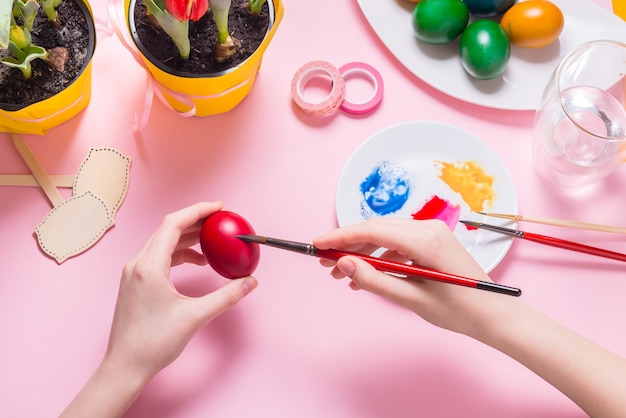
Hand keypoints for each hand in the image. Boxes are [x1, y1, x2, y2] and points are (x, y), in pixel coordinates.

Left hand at [107, 201, 257, 379]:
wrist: (125, 366)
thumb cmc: (153, 343)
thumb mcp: (196, 317)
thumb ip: (226, 296)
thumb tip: (250, 282)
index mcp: (149, 266)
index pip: (173, 224)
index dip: (198, 211)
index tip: (219, 207)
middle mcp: (137, 264)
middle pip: (167, 229)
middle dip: (195, 221)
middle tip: (220, 220)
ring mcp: (133, 273)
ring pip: (162, 242)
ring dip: (187, 238)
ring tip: (212, 240)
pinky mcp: (135, 282)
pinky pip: (158, 256)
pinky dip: (179, 253)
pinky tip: (196, 262)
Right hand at [313, 217, 507, 336]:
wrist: (495, 315)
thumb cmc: (459, 310)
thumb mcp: (411, 299)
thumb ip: (374, 280)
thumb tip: (344, 265)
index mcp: (425, 239)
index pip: (371, 229)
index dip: (340, 236)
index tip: (317, 244)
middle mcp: (428, 228)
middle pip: (376, 229)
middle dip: (348, 245)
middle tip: (323, 262)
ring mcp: (432, 232)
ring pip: (385, 235)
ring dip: (362, 252)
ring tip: (341, 274)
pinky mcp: (433, 241)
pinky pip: (398, 243)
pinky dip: (379, 256)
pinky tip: (366, 275)